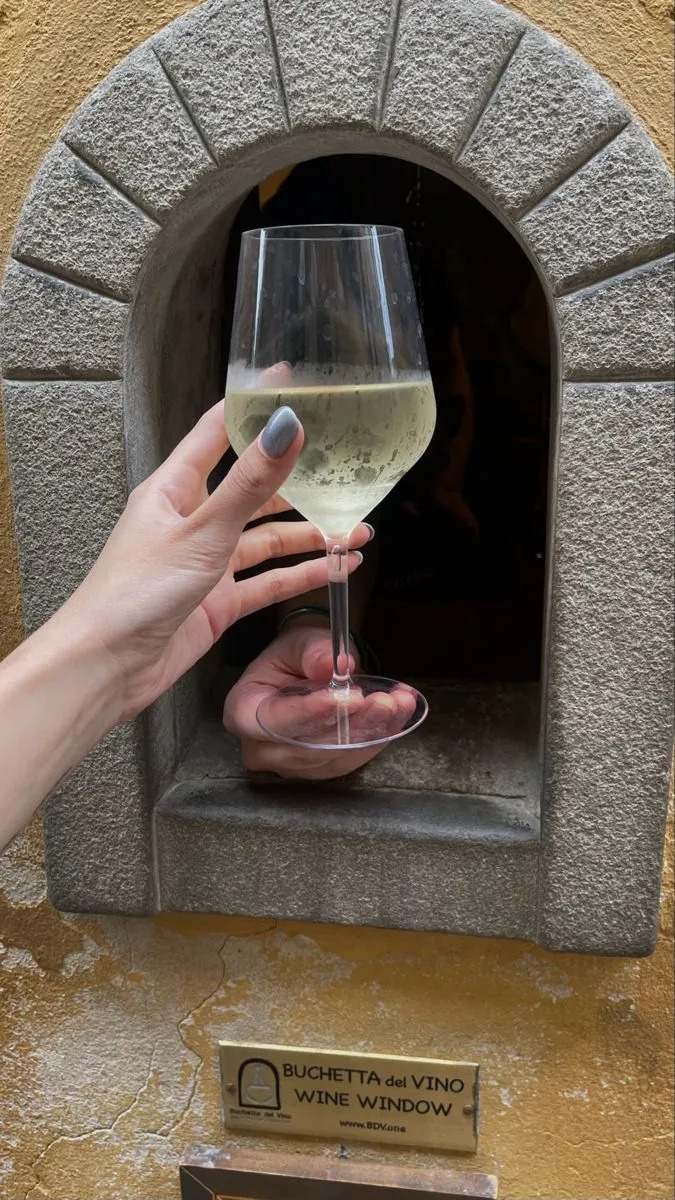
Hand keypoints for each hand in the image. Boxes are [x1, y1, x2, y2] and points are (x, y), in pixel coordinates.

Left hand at [61, 402, 366, 722]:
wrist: (108, 666)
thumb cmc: (134, 593)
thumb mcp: (202, 531)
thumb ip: (249, 483)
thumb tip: (286, 426)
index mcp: (174, 489)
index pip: (219, 431)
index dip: (255, 405)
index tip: (291, 380)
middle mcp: (192, 520)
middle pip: (254, 488)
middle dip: (300, 481)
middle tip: (345, 467)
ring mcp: (207, 562)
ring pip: (268, 539)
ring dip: (311, 535)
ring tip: (359, 530)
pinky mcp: (218, 601)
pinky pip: (269, 581)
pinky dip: (302, 575)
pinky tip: (337, 569)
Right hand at [224, 621, 416, 779]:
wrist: (306, 669)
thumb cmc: (295, 654)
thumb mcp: (299, 641)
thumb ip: (313, 652)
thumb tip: (332, 664)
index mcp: (243, 712)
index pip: (275, 721)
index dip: (311, 712)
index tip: (348, 697)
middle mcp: (262, 749)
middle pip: (310, 745)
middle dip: (353, 724)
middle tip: (385, 701)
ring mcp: (292, 765)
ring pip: (337, 755)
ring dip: (373, 730)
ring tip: (398, 701)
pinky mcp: (322, 770)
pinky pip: (354, 759)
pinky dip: (380, 735)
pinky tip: (400, 711)